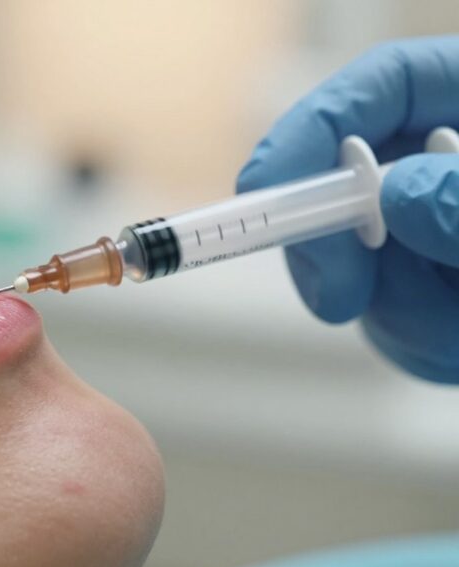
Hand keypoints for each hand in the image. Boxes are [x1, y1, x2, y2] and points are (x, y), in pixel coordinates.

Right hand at [237, 37, 458, 382]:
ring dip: (406, 309)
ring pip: (366, 259)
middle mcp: (457, 162)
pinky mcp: (438, 280)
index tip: (267, 194)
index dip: (309, 132)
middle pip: (349, 177)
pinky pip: (392, 308)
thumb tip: (397, 196)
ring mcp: (442, 226)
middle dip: (340, 245)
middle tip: (339, 298)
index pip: (380, 88)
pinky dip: (423, 338)